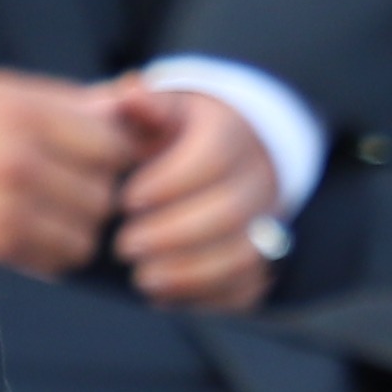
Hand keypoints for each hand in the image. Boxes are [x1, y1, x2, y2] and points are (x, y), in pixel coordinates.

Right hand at [0, 68, 144, 276]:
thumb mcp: (6, 94)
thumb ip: (72, 100)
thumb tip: (139, 97)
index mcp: (24, 110)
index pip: (112, 144)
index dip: (116, 154)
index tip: (101, 158)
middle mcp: (18, 156)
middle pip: (106, 190)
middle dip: (99, 192)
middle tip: (76, 186)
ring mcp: (8, 203)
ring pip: (90, 229)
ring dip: (82, 225)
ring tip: (57, 210)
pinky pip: (62, 257)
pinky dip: (60, 250)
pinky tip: (39, 232)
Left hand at [104, 84, 279, 311]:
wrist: (218, 155)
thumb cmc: (173, 135)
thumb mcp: (156, 110)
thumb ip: (141, 105)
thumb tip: (129, 93)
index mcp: (232, 133)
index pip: (215, 156)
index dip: (171, 183)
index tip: (127, 199)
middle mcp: (259, 177)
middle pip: (232, 210)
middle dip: (174, 234)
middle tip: (125, 245)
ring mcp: (266, 221)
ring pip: (246, 253)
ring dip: (192, 272)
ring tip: (143, 279)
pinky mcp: (262, 259)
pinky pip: (249, 287)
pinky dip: (209, 298)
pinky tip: (166, 297)